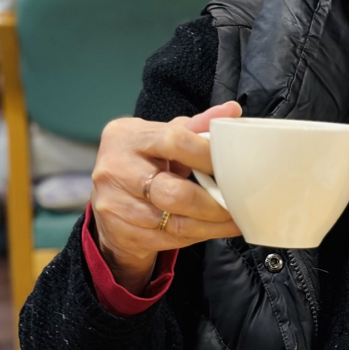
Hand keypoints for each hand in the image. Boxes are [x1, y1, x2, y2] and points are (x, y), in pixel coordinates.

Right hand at [91, 101, 242, 294]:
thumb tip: (232, 110)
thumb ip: (197, 126)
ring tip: (234, 221)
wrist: (111, 196)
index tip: (233, 167)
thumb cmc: (146, 160)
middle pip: (172, 192)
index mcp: (126, 136)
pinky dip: (196, 236)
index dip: (208, 156)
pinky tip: (212, 229)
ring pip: (173, 222)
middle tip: (238, 205)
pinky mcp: (120, 232)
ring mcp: (113, 204)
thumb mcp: (164, 137)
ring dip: (210, 225)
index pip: (174, 141)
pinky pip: (168, 239)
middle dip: (212, 203)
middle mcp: (114, 169)